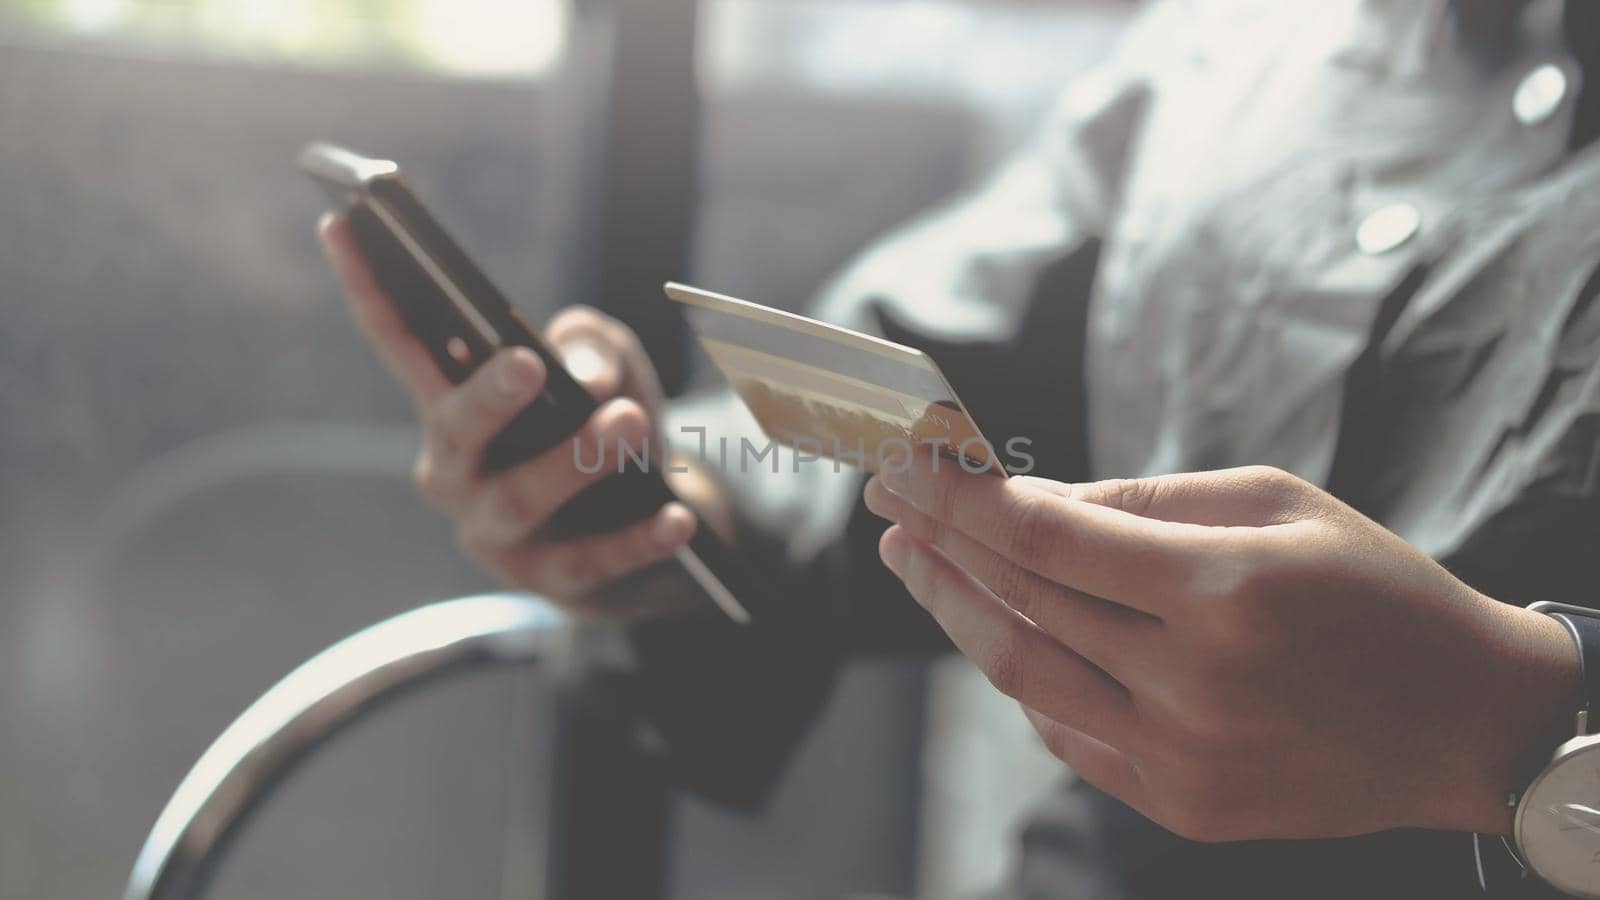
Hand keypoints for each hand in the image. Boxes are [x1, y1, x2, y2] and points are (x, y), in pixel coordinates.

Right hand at [319, 212, 701, 617]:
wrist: (648, 525)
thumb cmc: (605, 424)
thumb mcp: (608, 368)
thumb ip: (593, 346)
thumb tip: (586, 380)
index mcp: (450, 408)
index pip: (401, 343)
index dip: (368, 287)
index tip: (339, 222)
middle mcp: (456, 472)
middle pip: (456, 432)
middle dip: (488, 399)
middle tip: (528, 364)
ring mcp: (498, 535)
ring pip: (522, 500)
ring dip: (576, 461)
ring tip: (627, 423)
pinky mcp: (553, 582)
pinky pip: (593, 561)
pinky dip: (637, 539)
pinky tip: (677, 515)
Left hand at [865, 459, 1577, 839]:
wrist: (1466, 722)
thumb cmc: (1378, 593)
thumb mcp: (1277, 506)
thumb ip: (1145, 503)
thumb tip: (1030, 499)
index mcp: (1224, 595)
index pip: (1046, 540)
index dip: (959, 499)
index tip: (904, 464)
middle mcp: (1194, 686)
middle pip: (1020, 608)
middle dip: (940, 546)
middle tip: (892, 503)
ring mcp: (1183, 758)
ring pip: (1024, 678)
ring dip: (957, 614)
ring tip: (916, 561)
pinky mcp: (1181, 806)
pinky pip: (1066, 734)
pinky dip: (1024, 678)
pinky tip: (996, 631)